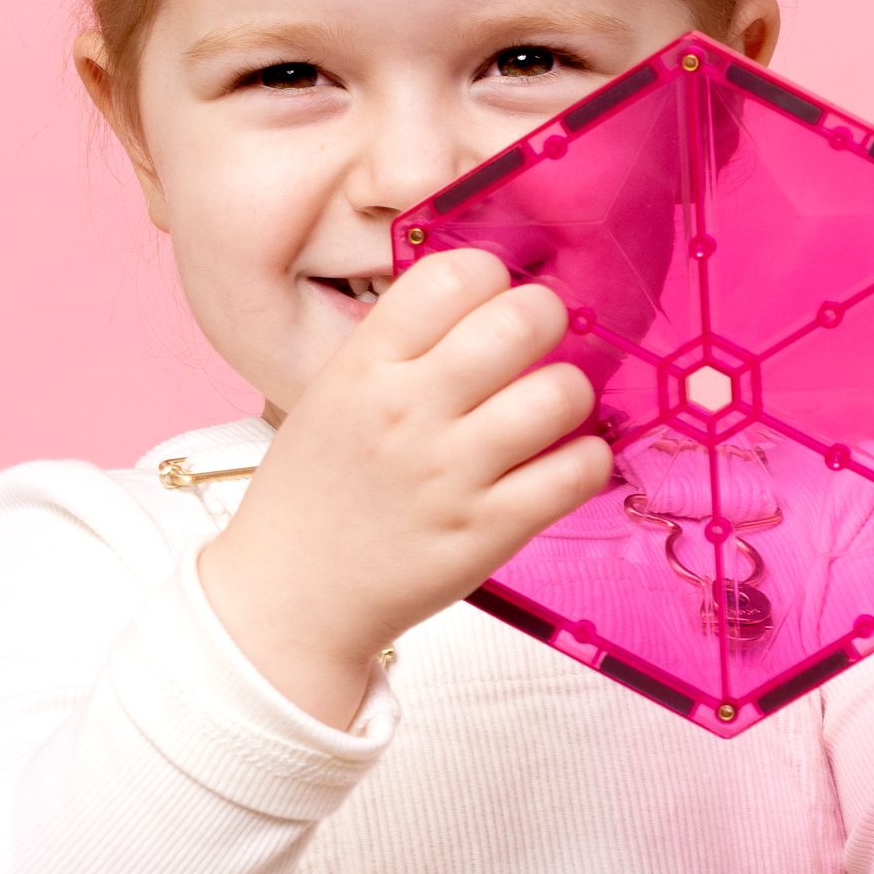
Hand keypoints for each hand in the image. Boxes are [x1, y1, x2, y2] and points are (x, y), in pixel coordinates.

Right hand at [196, 249, 609, 725]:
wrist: (288, 599)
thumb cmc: (316, 492)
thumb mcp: (333, 396)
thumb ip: (400, 348)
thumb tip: (488, 301)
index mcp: (363, 366)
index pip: (453, 274)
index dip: (490, 279)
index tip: (492, 304)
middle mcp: (409, 410)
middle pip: (521, 320)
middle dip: (546, 322)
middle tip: (539, 347)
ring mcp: (452, 473)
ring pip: (561, 392)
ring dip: (570, 394)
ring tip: (550, 411)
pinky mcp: (489, 532)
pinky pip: (577, 471)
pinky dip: (585, 460)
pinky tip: (561, 464)